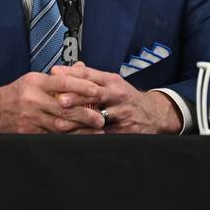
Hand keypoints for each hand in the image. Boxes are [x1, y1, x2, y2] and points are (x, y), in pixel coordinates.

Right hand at [0, 71, 106, 133]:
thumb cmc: (16, 93)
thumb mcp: (33, 79)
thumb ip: (57, 77)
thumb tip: (81, 69)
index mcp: (35, 82)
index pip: (62, 82)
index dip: (82, 86)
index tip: (97, 91)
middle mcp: (33, 99)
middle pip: (64, 106)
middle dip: (86, 112)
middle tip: (102, 116)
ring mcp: (31, 118)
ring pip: (60, 124)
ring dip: (81, 128)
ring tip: (97, 129)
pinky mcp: (29, 132)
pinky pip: (52, 135)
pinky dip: (68, 137)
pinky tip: (80, 137)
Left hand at [49, 62, 182, 133]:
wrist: (154, 114)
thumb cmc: (126, 97)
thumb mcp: (112, 83)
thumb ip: (89, 77)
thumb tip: (65, 70)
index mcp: (112, 81)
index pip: (90, 74)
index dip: (72, 74)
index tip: (55, 74)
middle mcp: (117, 95)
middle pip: (95, 94)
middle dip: (77, 97)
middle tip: (59, 100)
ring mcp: (121, 113)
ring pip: (98, 117)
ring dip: (79, 121)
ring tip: (62, 124)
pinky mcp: (124, 131)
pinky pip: (103, 134)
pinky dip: (88, 136)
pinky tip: (75, 139)